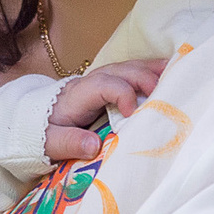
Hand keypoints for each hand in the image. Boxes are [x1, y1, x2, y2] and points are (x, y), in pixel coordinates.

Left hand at [45, 57, 164, 161]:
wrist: (36, 122)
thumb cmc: (44, 133)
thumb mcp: (50, 142)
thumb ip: (69, 142)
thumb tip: (93, 145)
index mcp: (77, 95)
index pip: (103, 85)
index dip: (121, 94)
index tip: (132, 113)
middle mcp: (91, 82)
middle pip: (121, 71)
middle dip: (144, 78)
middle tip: (165, 93)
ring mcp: (102, 81)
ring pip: (129, 68)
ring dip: (153, 70)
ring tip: (178, 73)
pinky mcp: (109, 85)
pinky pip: (132, 73)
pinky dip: (151, 72)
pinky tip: (170, 73)